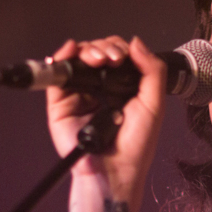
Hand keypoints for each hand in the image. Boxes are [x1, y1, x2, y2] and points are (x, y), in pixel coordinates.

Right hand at [46, 35, 166, 187]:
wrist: (116, 169)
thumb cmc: (136, 145)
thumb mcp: (154, 103)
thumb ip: (152, 70)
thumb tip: (136, 42)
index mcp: (122, 87)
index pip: (117, 55)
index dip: (119, 49)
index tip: (124, 57)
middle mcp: (100, 89)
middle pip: (96, 53)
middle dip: (104, 48)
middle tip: (112, 59)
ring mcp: (79, 94)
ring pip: (78, 59)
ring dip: (87, 50)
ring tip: (98, 59)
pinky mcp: (61, 103)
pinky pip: (57, 75)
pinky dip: (62, 57)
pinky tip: (71, 51)